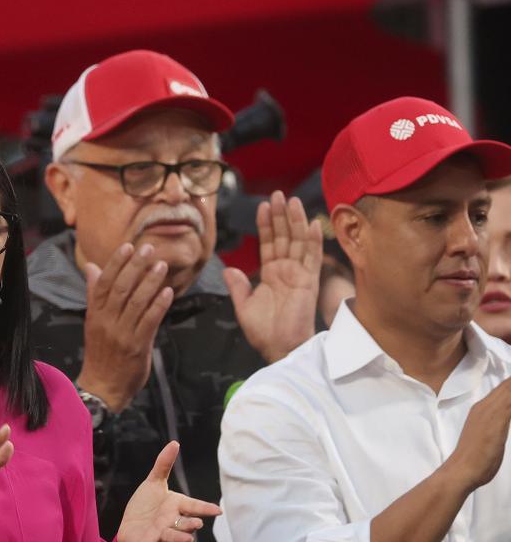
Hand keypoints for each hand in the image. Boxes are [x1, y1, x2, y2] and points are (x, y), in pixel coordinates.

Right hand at [77, 243, 173, 411]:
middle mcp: (107, 321)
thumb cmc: (101, 353)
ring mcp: (122, 334)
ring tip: (161, 265)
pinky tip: (168, 293)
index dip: (116, 263)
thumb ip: (95, 294)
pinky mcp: (137, 346)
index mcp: (95, 314)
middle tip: (148, 248)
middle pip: (121, 288)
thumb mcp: (93, 322)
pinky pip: (149, 321)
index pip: (104, 283)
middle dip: (135, 266)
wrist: (102, 387)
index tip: (128, 246)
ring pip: (137, 302)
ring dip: (150, 282)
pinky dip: (159, 305)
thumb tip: (93, 268)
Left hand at [116, 441, 221, 541]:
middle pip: (185, 524)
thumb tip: (175, 443)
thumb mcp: (154, 482)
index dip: (206, 508)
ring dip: (179, 538)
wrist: (131, 525)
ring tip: (187, 538)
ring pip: (172, 537)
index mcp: (176, 506)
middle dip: (192, 524)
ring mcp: (161, 534)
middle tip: (197, 524)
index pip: (194, 506)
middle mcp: (172, 521)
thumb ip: (164, 465)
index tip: (218, 511)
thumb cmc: (147, 504)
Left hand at [224, 191, 322, 363]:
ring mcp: (299, 274)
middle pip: (283, 237)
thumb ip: (238, 287)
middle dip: (281, 216)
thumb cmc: (264, 331)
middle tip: (278, 194)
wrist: (280, 348)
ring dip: (295, 221)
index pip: (268, 243)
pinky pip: (312, 258)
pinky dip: (313, 241)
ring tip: (291, 200)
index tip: (263, 206)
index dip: (266, 225)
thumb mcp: (244, 307)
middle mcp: (286, 270)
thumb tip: (228, 269)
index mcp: (270, 274)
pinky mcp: (309, 282)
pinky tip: (312, 223)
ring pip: (298, 242)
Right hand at [442, 377, 510, 492]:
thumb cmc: (473, 459)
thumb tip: (499, 423)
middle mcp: (485, 406)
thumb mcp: (487, 436)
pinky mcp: (498, 419)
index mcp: (482, 409)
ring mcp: (491, 411)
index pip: (504, 388)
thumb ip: (496, 425)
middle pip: (508, 384)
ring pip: (510, 389)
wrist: (462, 469)